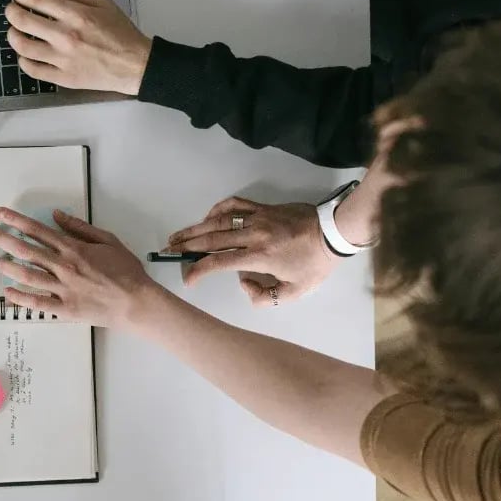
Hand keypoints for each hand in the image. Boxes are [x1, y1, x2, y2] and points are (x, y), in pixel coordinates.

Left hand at [0, 207, 163, 328]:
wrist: (136, 302)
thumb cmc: (126, 270)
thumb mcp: (108, 240)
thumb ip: (80, 227)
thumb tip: (57, 215)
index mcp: (74, 248)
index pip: (39, 231)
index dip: (17, 221)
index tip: (2, 214)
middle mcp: (63, 267)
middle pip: (28, 251)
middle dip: (7, 241)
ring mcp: (62, 289)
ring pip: (28, 276)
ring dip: (10, 267)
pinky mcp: (64, 309)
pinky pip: (37, 303)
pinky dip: (21, 298)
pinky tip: (8, 293)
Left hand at [5, 0, 151, 93]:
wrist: (135, 65)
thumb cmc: (121, 33)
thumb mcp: (102, 3)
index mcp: (77, 15)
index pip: (37, 1)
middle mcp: (66, 37)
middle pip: (23, 22)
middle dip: (11, 12)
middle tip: (11, 11)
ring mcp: (63, 60)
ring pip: (23, 47)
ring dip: (12, 36)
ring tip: (14, 32)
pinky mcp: (63, 78)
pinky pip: (33, 70)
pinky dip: (23, 61)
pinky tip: (25, 55)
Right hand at [168, 198, 335, 305]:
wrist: (333, 232)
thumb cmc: (315, 264)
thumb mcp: (295, 292)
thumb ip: (266, 296)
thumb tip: (243, 284)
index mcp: (260, 256)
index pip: (220, 263)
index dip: (199, 270)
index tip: (187, 279)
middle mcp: (253, 235)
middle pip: (212, 239)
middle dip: (187, 246)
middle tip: (168, 251)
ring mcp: (257, 217)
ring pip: (219, 221)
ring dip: (195, 228)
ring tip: (178, 235)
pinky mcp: (262, 207)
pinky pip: (234, 204)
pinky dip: (217, 210)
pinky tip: (207, 218)